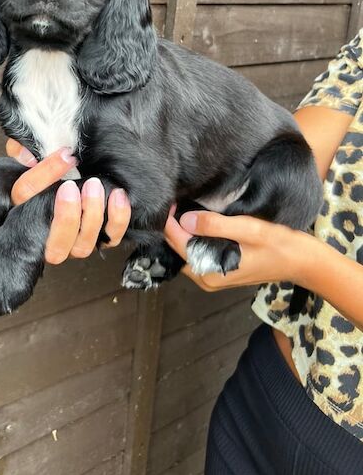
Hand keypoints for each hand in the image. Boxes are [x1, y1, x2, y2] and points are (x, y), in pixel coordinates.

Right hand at [6, 139, 131, 264]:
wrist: (78, 179)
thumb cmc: (52, 171)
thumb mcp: (32, 156)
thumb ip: (21, 149)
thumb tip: (27, 155)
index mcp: (24, 210)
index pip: (25, 196)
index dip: (44, 174)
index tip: (65, 155)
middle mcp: (47, 235)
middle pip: (54, 245)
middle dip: (66, 216)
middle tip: (73, 185)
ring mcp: (74, 243)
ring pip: (82, 246)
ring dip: (91, 216)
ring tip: (95, 186)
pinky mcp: (99, 239)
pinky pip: (110, 238)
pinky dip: (117, 219)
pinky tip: (117, 195)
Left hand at [164, 206, 310, 291]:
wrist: (305, 263)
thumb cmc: (280, 245)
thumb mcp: (249, 230)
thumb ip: (216, 225)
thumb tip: (186, 219)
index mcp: (209, 272)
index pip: (177, 243)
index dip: (170, 220)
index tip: (170, 197)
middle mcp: (206, 278)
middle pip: (178, 247)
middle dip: (174, 224)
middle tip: (175, 197)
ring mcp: (212, 275)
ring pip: (186, 248)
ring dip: (183, 228)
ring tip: (182, 203)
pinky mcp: (219, 268)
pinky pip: (197, 250)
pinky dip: (194, 234)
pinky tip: (196, 217)